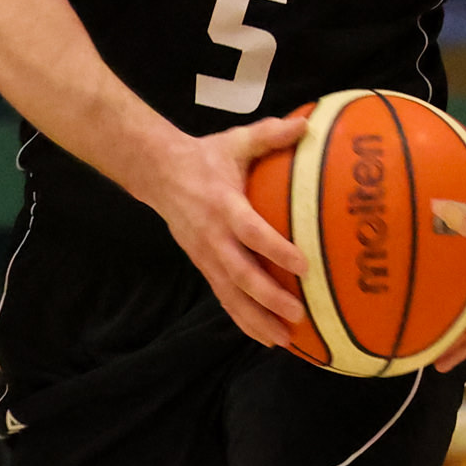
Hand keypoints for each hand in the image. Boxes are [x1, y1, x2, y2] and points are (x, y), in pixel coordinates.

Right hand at [149, 110, 312, 346]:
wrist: (158, 173)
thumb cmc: (205, 157)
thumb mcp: (236, 141)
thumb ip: (270, 134)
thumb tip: (307, 125)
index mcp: (224, 206)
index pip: (251, 233)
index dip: (276, 251)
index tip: (303, 266)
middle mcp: (213, 237)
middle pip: (241, 275)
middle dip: (269, 298)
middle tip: (298, 314)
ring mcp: (205, 256)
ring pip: (231, 295)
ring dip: (256, 320)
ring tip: (284, 341)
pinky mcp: (202, 266)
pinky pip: (224, 298)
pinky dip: (243, 320)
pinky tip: (265, 338)